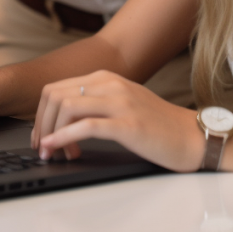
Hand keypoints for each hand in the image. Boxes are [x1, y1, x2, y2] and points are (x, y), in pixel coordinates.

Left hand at [33, 70, 204, 171]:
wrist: (192, 136)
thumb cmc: (158, 125)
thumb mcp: (124, 102)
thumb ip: (97, 102)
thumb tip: (63, 118)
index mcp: (106, 78)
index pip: (56, 87)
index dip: (40, 114)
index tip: (40, 136)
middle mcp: (111, 84)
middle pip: (55, 95)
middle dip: (40, 123)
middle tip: (41, 147)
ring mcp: (120, 102)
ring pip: (66, 107)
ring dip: (50, 132)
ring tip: (51, 153)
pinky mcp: (127, 124)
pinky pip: (86, 126)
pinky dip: (63, 138)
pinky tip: (57, 148)